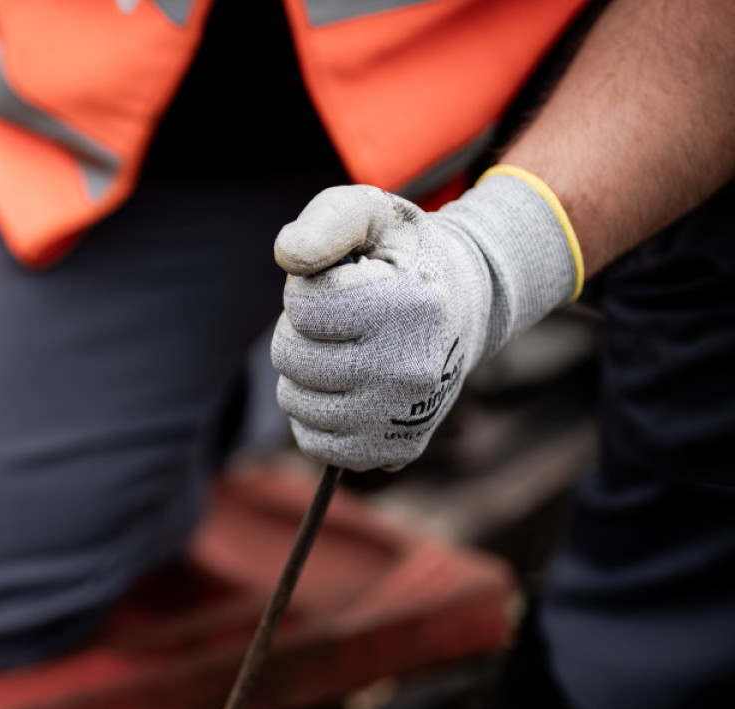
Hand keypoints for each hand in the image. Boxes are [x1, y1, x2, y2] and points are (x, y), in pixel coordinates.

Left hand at [270, 173, 579, 470]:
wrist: (467, 304)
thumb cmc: (403, 256)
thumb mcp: (370, 213)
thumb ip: (326, 222)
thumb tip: (287, 255)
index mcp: (408, 305)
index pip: (303, 306)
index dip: (307, 289)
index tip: (341, 282)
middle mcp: (410, 368)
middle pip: (291, 356)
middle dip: (298, 331)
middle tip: (336, 320)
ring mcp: (404, 415)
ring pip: (295, 402)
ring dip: (301, 374)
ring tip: (340, 351)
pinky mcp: (396, 448)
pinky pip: (316, 442)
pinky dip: (313, 417)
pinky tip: (342, 389)